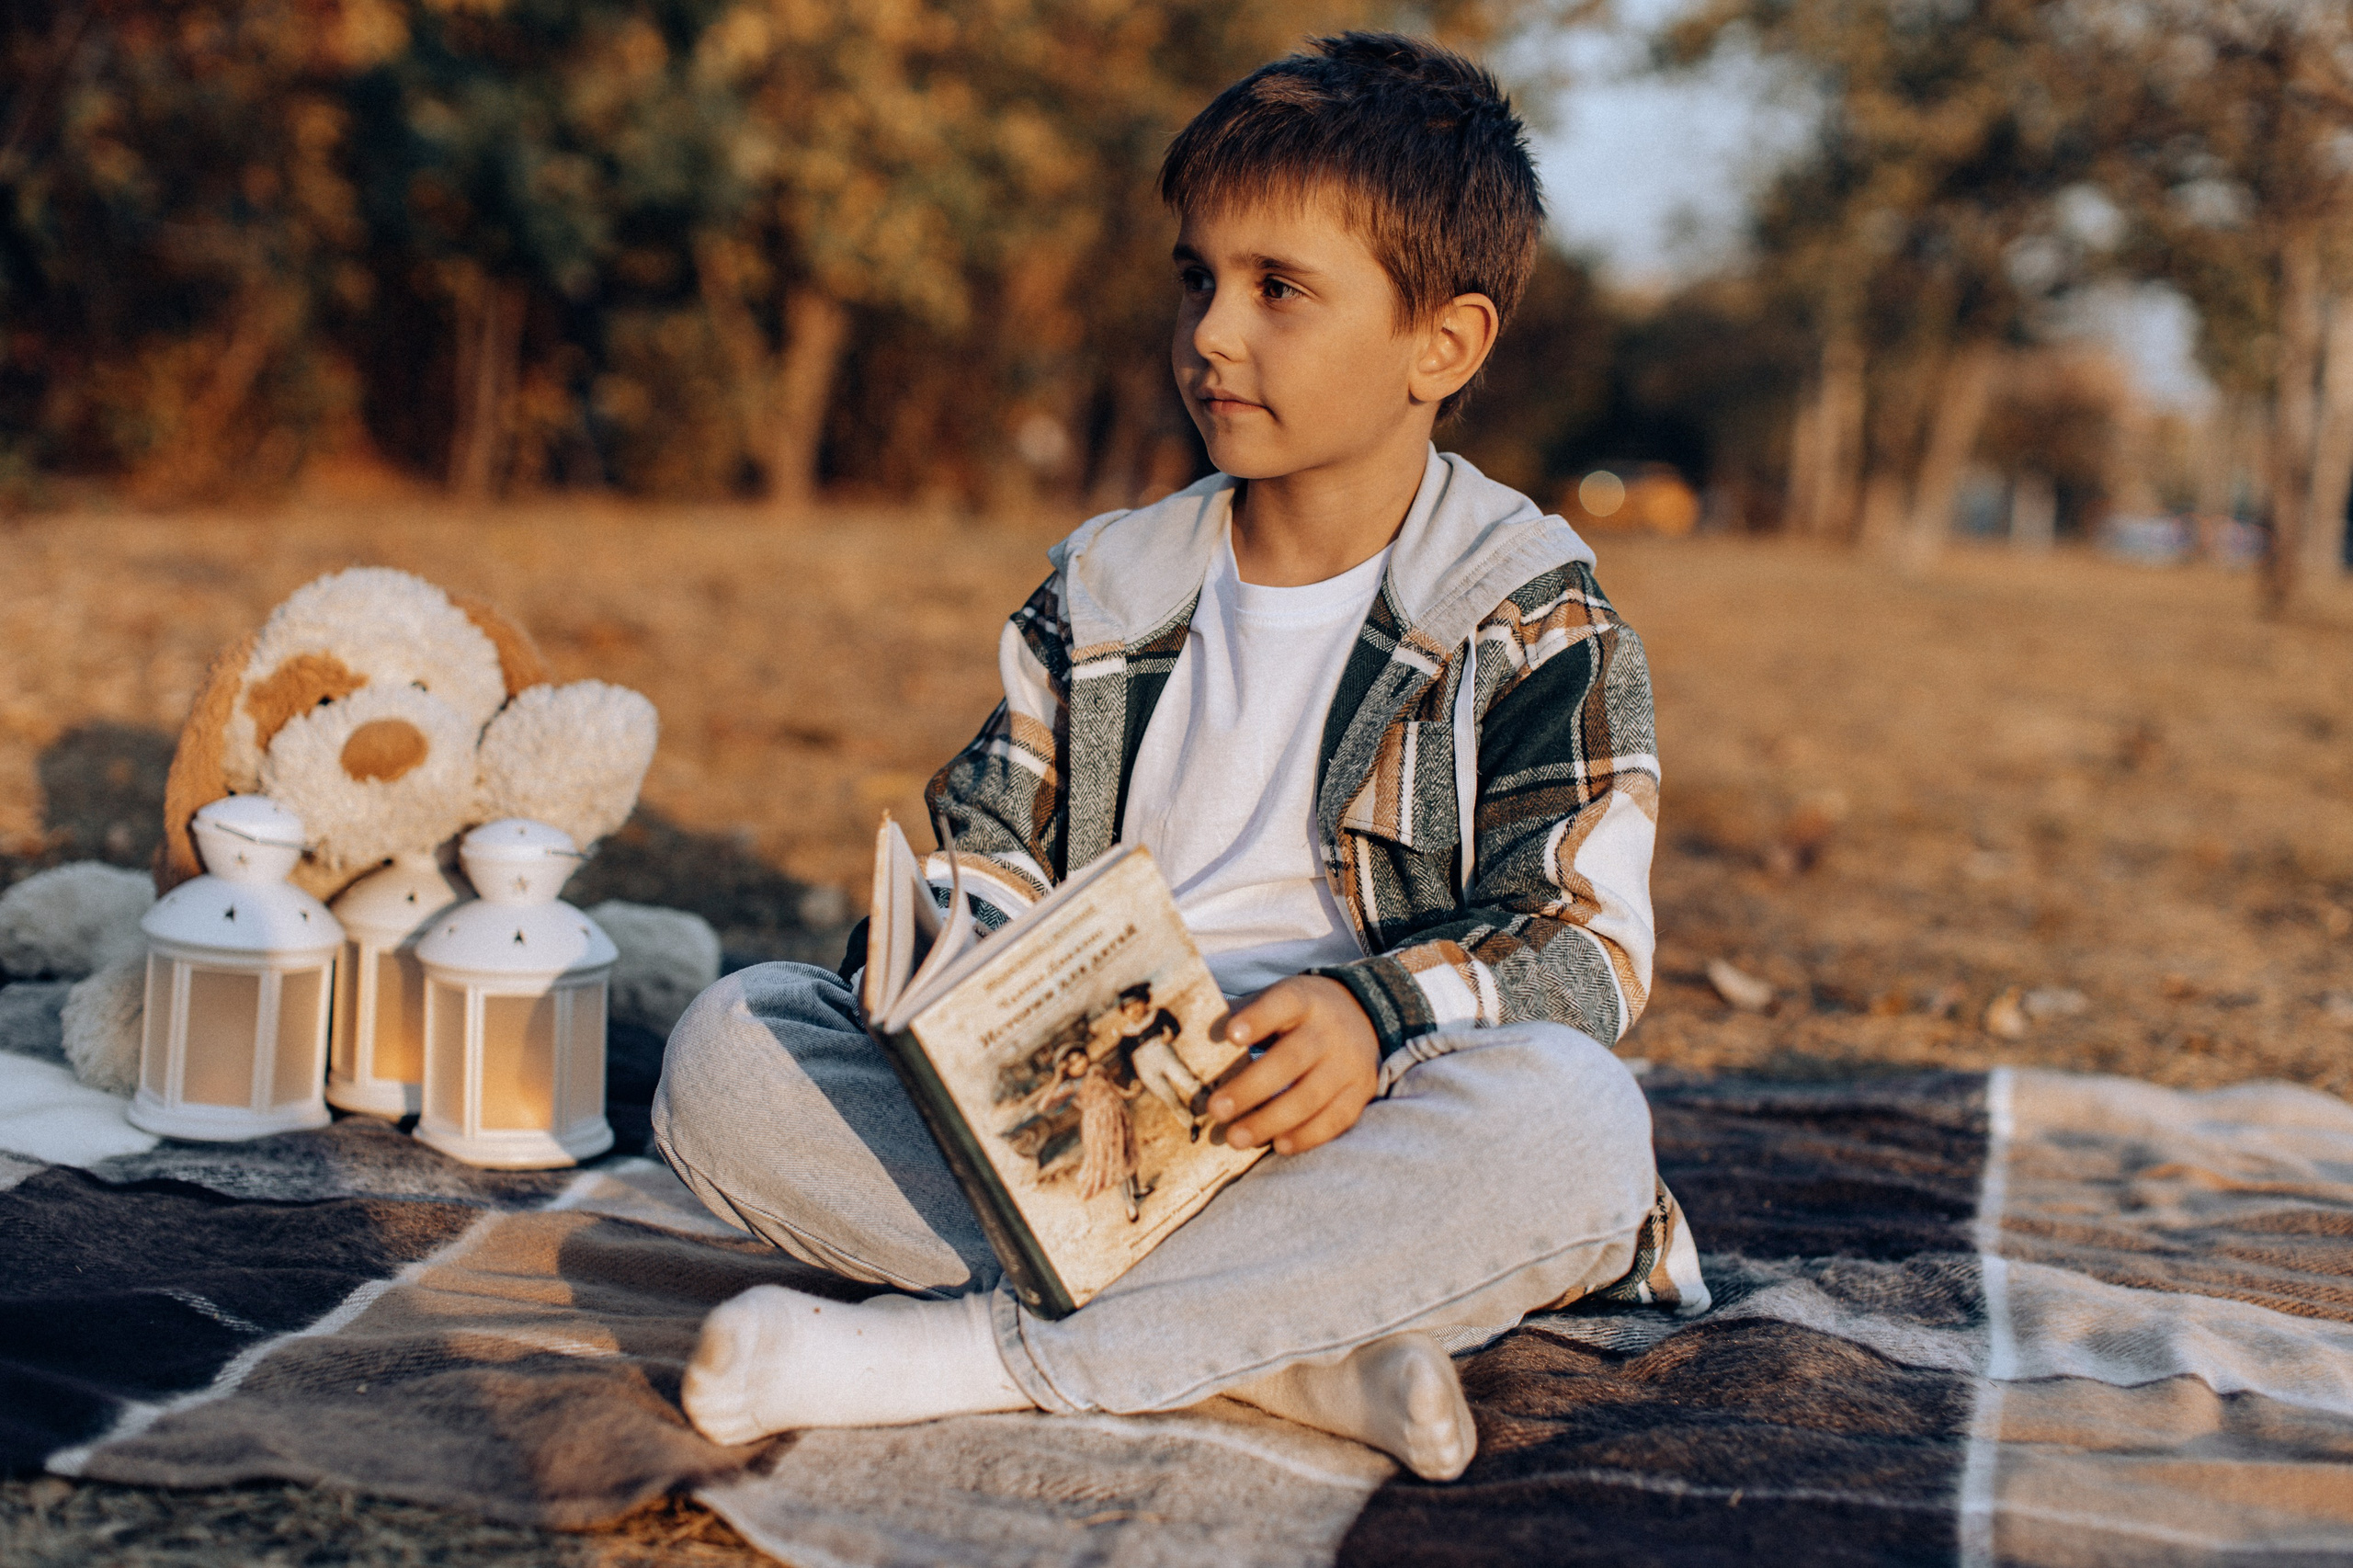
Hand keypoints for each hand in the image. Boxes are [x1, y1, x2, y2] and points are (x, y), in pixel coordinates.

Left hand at [1208, 976, 1379, 1155]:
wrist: (1363, 1014)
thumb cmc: (1299, 1014)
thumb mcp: (1276, 1001)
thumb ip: (1242, 1016)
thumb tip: (1190, 1038)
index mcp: (1303, 999)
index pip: (1281, 1004)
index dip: (1257, 1019)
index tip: (1230, 1036)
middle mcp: (1329, 1030)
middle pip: (1290, 1059)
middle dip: (1251, 1088)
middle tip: (1216, 1109)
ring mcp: (1349, 1062)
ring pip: (1310, 1096)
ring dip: (1271, 1121)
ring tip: (1236, 1138)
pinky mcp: (1361, 1091)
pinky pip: (1335, 1119)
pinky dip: (1307, 1136)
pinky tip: (1279, 1145)